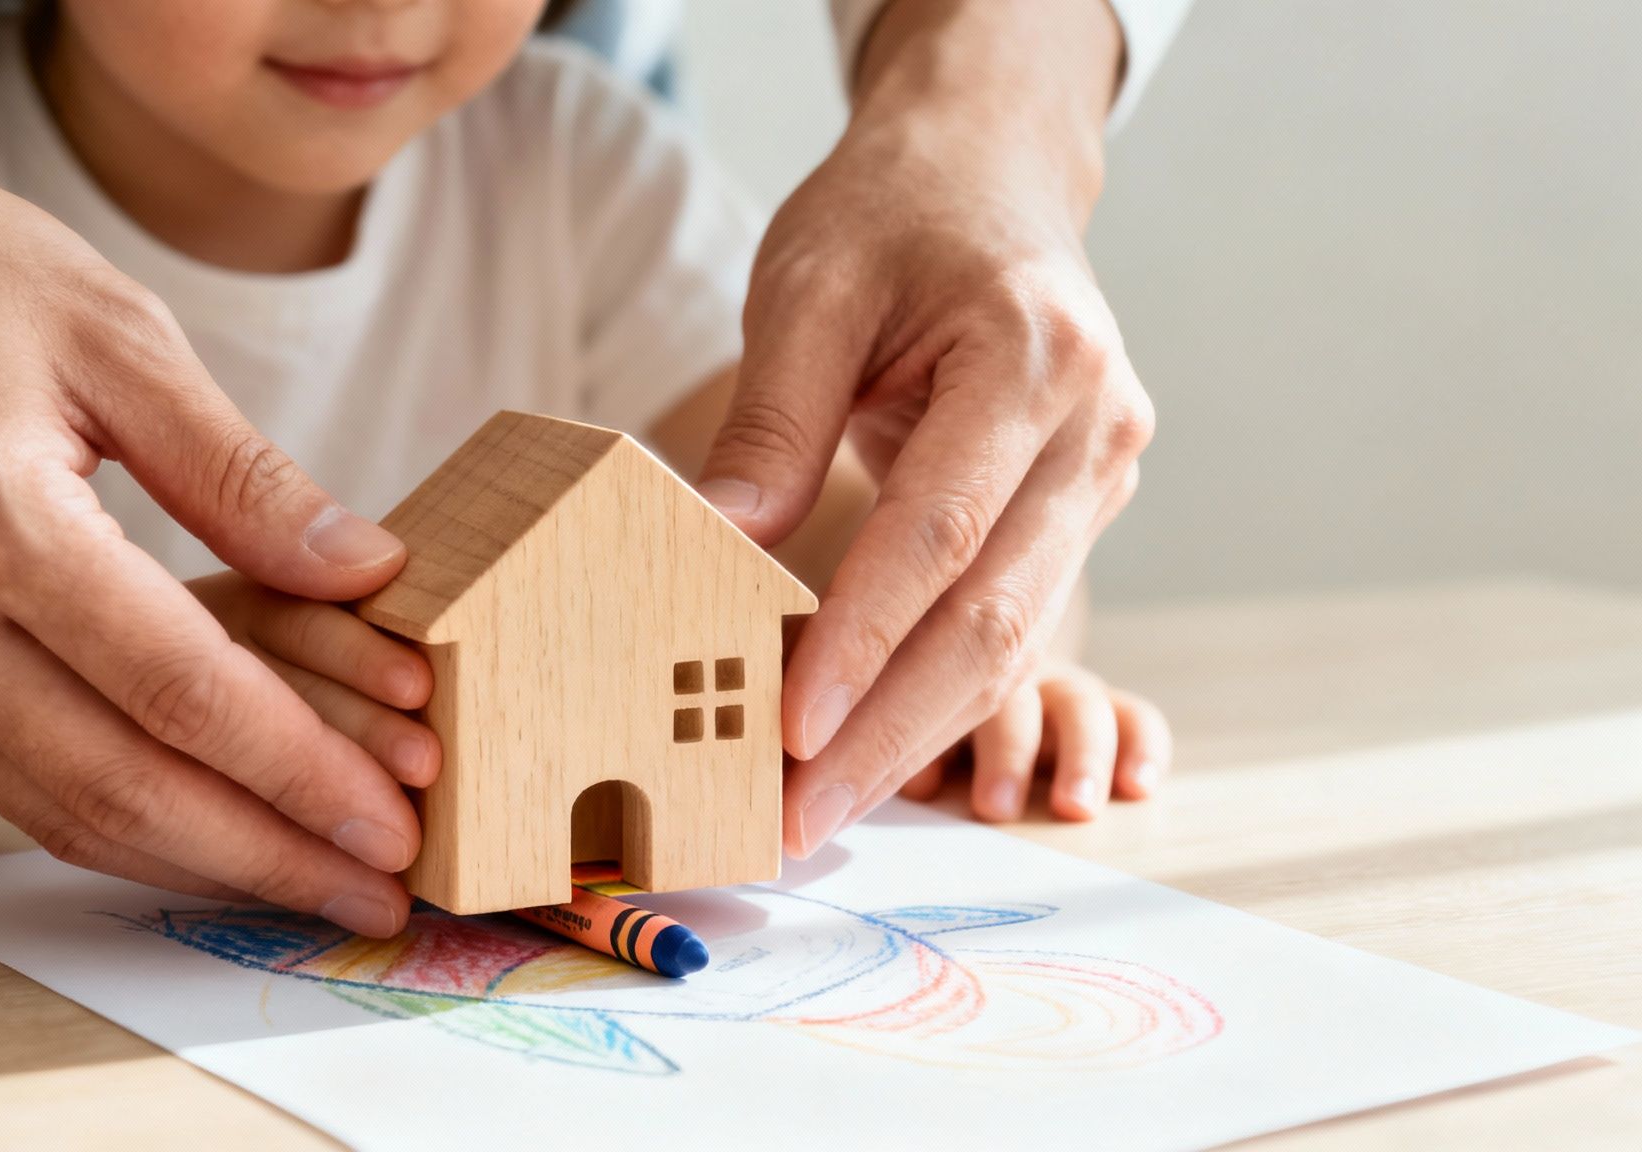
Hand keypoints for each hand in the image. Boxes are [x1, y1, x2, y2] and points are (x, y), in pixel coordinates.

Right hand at [0, 11, 421, 934]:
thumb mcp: (118, 333)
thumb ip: (241, 474)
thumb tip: (363, 571)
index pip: (177, 688)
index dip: (298, 767)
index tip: (394, 816)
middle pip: (120, 785)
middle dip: (267, 853)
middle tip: (379, 892)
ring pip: (55, 810)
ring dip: (197, 862)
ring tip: (312, 886)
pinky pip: (4, 780)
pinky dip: (114, 823)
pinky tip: (201, 835)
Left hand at [694, 0, 1150, 856]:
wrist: (990, 176)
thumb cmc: (892, 218)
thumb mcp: (807, 286)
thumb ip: (770, 419)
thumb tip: (716, 549)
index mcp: (1035, 355)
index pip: (941, 530)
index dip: (865, 640)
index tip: (789, 730)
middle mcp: (1093, 425)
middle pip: (993, 614)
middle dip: (891, 730)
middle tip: (799, 818)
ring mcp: (1101, 474)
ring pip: (1013, 639)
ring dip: (916, 734)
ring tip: (819, 806)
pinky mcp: (1081, 507)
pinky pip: (1013, 619)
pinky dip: (940, 691)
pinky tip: (871, 745)